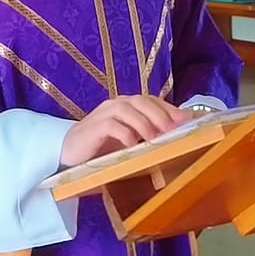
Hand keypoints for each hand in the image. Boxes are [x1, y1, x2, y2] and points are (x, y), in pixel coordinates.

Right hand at [60, 95, 190, 167]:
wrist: (69, 154)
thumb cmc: (103, 149)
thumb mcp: (130, 142)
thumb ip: (148, 135)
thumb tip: (175, 134)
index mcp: (126, 106)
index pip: (151, 100)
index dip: (168, 108)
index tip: (185, 119)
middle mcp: (115, 105)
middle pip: (141, 100)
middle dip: (159, 113)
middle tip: (172, 128)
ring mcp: (103, 114)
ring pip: (126, 109)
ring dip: (143, 122)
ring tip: (154, 137)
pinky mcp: (92, 128)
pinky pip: (110, 125)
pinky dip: (124, 132)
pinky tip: (132, 144)